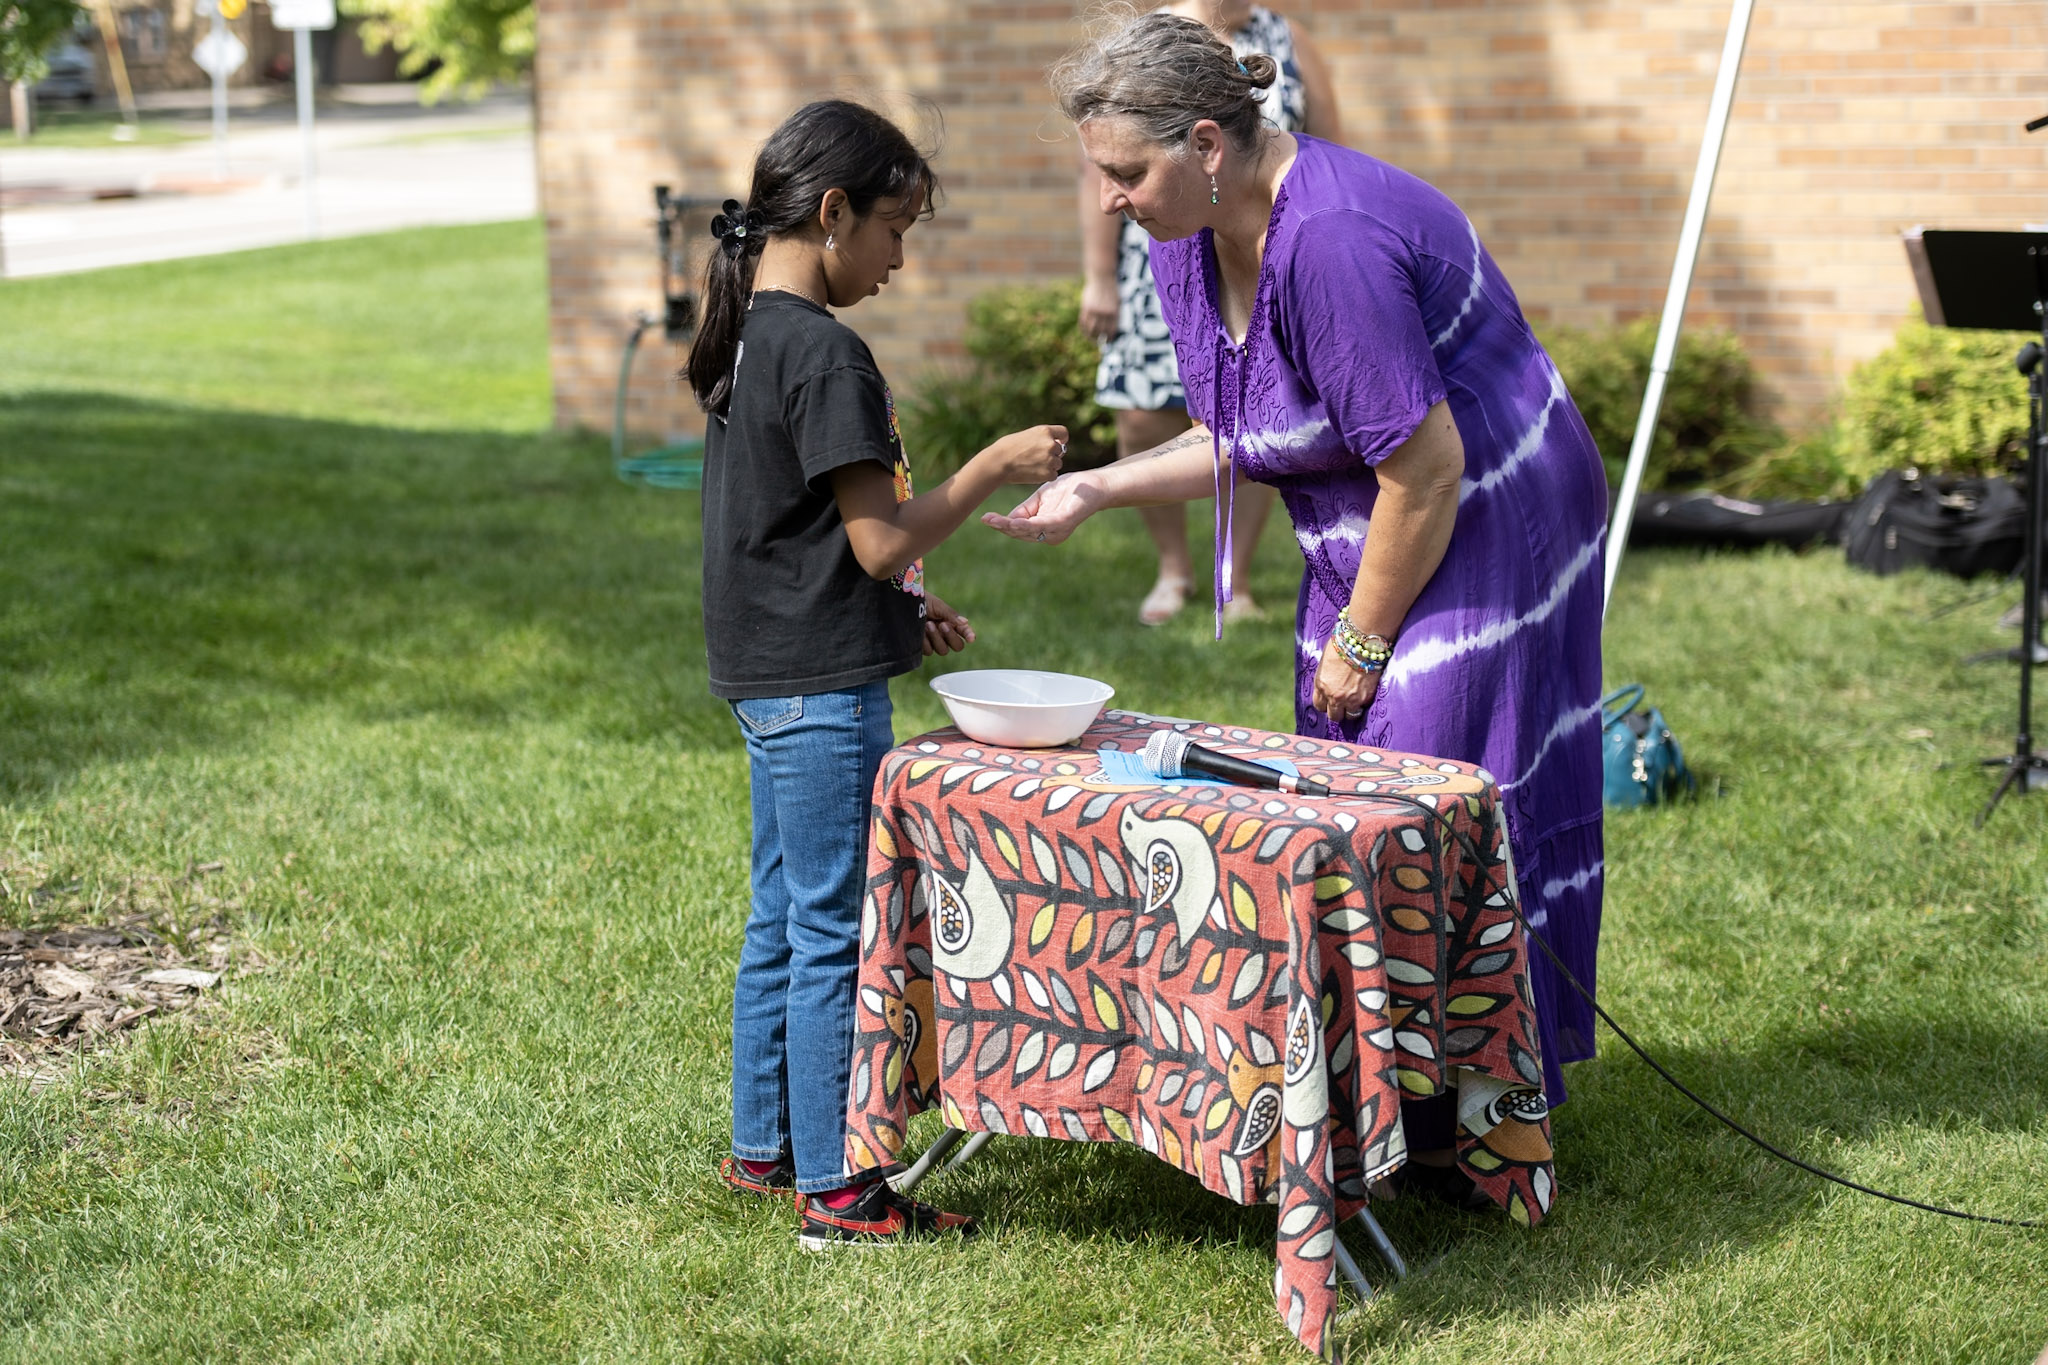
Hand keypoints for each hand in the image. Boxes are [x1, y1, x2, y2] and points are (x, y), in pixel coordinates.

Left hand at [923, 593, 974, 656]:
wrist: (904, 605)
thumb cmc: (923, 602)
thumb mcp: (938, 605)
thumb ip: (951, 615)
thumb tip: (965, 622)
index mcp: (952, 623)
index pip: (965, 632)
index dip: (970, 635)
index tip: (971, 638)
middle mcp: (946, 635)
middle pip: (957, 646)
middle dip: (951, 636)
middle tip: (942, 624)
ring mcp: (935, 642)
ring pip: (943, 650)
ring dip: (936, 638)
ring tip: (927, 624)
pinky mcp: (923, 647)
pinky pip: (929, 651)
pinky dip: (925, 641)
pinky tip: (919, 631)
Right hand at [981, 471, 1102, 544]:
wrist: (1093, 484)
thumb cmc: (1067, 491)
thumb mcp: (1039, 499)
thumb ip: (1024, 510)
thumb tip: (1006, 519)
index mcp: (1042, 529)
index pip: (1018, 529)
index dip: (1001, 524)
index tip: (985, 518)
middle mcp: (1049, 534)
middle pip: (1020, 533)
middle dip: (1002, 526)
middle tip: (985, 519)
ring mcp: (1057, 530)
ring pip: (1028, 531)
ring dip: (1010, 527)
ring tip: (995, 521)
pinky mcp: (1064, 522)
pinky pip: (1042, 525)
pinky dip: (1027, 525)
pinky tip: (1014, 521)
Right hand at [986, 425, 1068, 484]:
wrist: (999, 462)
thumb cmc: (1007, 448)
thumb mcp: (1027, 435)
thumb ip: (1041, 439)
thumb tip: (1054, 446)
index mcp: (1045, 431)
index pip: (1063, 433)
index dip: (1061, 439)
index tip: (1058, 442)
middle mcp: (1051, 444)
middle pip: (1060, 450)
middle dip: (1052, 454)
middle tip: (1036, 458)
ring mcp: (1051, 459)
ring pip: (1057, 464)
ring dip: (1049, 466)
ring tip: (1031, 466)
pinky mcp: (1048, 473)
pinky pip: (1053, 475)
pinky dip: (1045, 476)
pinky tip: (1032, 473)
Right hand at [1080, 277, 1119, 342]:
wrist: (1102, 277)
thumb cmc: (1111, 290)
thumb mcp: (1116, 302)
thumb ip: (1113, 315)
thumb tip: (1109, 329)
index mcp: (1114, 312)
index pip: (1111, 330)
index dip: (1109, 338)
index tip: (1108, 342)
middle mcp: (1104, 312)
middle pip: (1101, 331)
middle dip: (1100, 338)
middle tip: (1099, 342)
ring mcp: (1094, 310)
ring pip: (1091, 328)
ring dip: (1091, 336)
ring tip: (1092, 339)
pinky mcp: (1086, 307)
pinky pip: (1083, 321)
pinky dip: (1083, 328)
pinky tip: (1085, 331)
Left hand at [1311, 637, 1379, 721]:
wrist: (1361, 642)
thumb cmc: (1343, 645)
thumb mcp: (1326, 662)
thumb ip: (1326, 677)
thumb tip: (1329, 682)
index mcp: (1321, 685)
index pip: (1319, 705)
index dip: (1325, 704)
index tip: (1330, 700)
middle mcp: (1334, 696)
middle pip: (1334, 716)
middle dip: (1338, 710)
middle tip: (1343, 703)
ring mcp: (1350, 699)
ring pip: (1350, 716)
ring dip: (1352, 709)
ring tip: (1356, 699)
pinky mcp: (1366, 697)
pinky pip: (1363, 707)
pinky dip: (1364, 702)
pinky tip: (1365, 692)